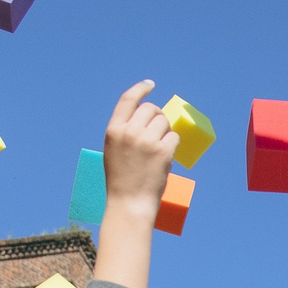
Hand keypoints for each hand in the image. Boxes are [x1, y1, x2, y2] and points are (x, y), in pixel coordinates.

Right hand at [99, 82, 174, 218]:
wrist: (129, 202)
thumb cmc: (121, 178)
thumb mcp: (114, 149)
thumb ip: (126, 130)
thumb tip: (148, 114)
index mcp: (114, 130)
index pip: (128, 99)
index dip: (140, 89)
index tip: (150, 85)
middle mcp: (129, 132)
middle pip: (151, 109)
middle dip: (157, 117)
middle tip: (158, 131)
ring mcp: (146, 141)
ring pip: (165, 122)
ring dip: (165, 132)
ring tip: (158, 149)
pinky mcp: (162, 151)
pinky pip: (174, 137)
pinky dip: (172, 145)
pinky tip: (164, 157)